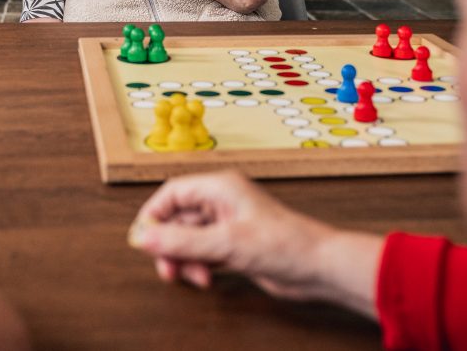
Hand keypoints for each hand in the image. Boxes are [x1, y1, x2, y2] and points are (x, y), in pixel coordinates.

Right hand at [128, 171, 339, 299]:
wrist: (321, 268)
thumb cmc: (285, 245)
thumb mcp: (226, 243)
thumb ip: (182, 241)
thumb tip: (145, 238)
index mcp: (219, 188)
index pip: (172, 194)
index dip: (154, 215)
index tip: (145, 240)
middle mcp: (220, 202)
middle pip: (177, 218)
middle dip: (170, 244)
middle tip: (169, 269)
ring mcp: (227, 224)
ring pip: (188, 238)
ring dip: (185, 258)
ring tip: (197, 276)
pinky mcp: (234, 245)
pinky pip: (202, 251)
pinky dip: (199, 265)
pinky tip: (207, 277)